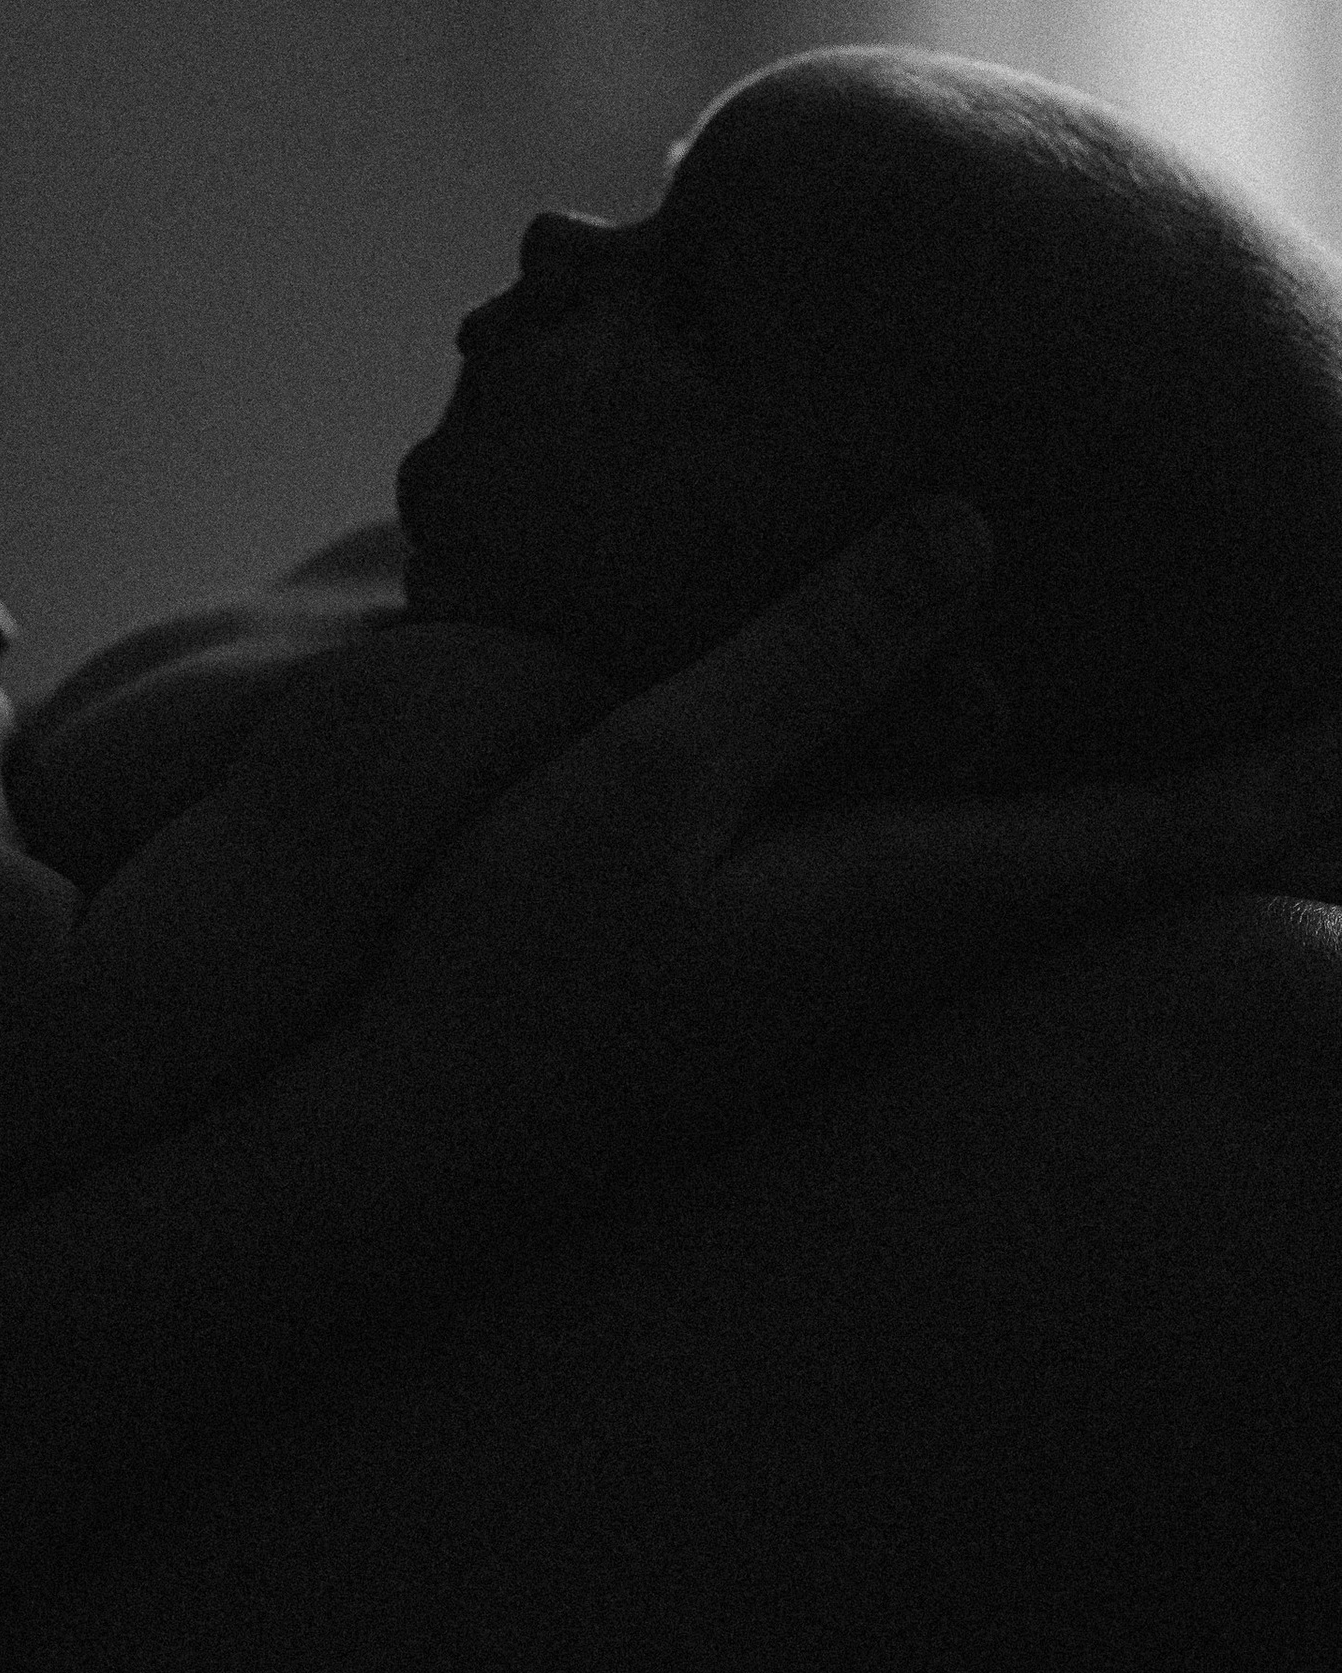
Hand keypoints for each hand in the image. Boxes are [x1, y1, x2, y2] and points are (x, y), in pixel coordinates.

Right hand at [335, 497, 1341, 1250]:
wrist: (419, 1144)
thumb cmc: (521, 957)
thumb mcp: (655, 770)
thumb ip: (816, 655)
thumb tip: (970, 528)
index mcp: (921, 898)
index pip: (1178, 836)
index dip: (1309, 771)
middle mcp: (926, 952)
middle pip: (1158, 869)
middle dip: (1275, 793)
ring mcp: (867, 985)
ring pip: (1072, 878)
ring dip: (1177, 813)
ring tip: (1258, 744)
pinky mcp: (805, 985)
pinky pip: (980, 882)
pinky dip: (1062, 827)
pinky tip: (1013, 762)